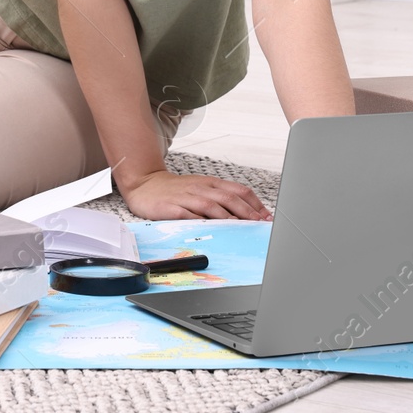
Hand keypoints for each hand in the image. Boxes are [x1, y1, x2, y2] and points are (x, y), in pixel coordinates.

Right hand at [119, 169, 272, 220]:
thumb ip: (221, 198)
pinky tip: (211, 229)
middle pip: (229, 198)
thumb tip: (248, 213)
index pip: (239, 190)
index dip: (255, 204)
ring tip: (242, 228)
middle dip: (247, 212)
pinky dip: (201, 222)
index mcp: (210, 183)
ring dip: (229, 218)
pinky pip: (188, 215)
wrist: (145, 184)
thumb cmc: (177, 190)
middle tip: (260, 225)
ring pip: (211, 206)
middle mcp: (201, 188)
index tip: (267, 217)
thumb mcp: (201, 188)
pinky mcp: (171, 208)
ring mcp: (186, 197)